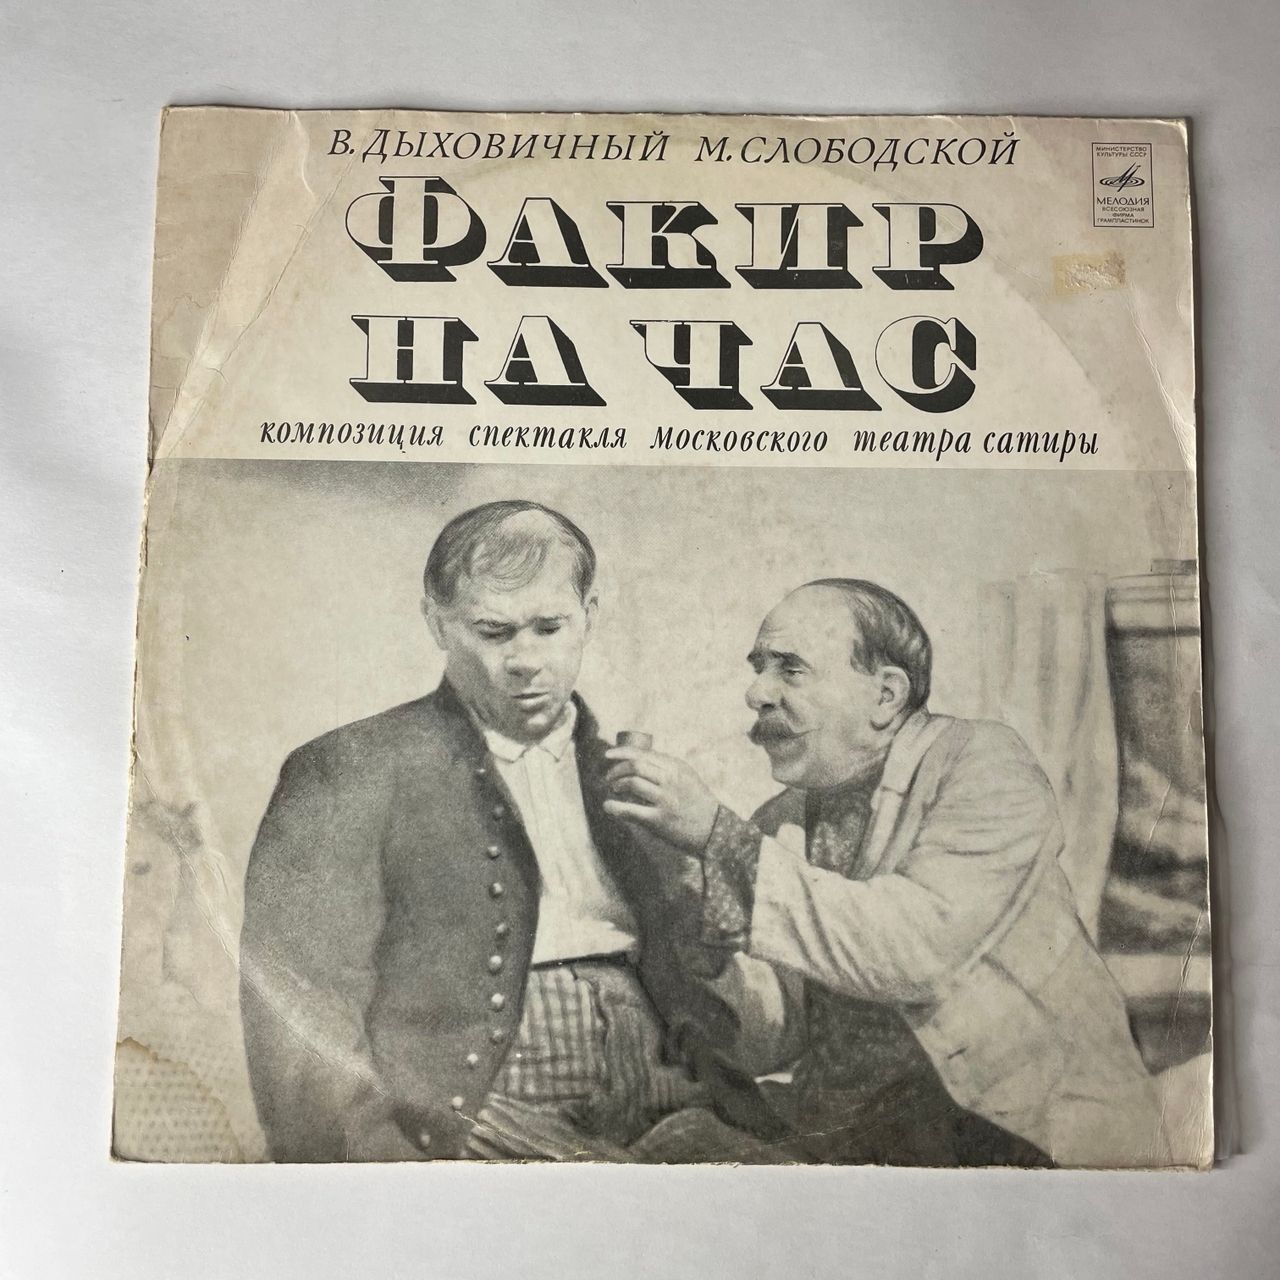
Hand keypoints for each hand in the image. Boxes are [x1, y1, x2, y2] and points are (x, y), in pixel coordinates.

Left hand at [603, 746, 720, 852]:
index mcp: (676, 767)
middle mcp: (671, 780)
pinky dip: (616, 807)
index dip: (622, 752)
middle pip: (635, 766)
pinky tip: (608, 806)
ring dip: (617, 785)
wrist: (713, 828)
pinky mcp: (659, 820)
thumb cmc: (697, 801)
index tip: (608, 755)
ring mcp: (665, 800)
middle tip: (609, 777)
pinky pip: (632, 810)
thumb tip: (638, 759)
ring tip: (614, 789)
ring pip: (632, 783)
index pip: (643, 754)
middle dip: (616, 769)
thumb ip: (667, 767)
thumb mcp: (687, 776)